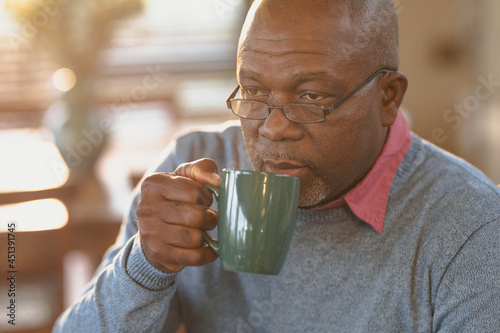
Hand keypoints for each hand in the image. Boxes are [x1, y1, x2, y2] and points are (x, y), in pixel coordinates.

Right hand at [136, 158, 219, 272]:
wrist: (154, 229)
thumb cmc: (175, 197)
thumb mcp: (185, 176)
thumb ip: (201, 170)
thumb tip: (217, 180)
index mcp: (154, 184)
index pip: (193, 192)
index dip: (206, 197)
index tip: (205, 200)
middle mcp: (147, 207)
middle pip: (196, 216)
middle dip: (210, 218)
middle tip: (209, 217)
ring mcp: (151, 232)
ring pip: (195, 238)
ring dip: (205, 235)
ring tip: (203, 230)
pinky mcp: (159, 253)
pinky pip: (193, 257)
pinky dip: (207, 254)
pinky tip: (209, 249)